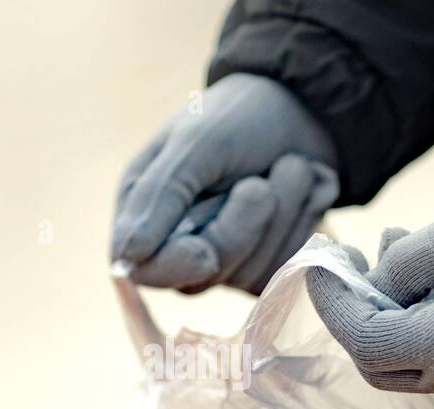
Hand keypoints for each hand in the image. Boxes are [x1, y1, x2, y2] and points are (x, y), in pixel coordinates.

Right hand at [112, 74, 338, 293]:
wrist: (307, 106)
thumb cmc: (241, 115)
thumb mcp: (196, 142)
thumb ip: (161, 196)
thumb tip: (126, 257)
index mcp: (145, 211)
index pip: (146, 270)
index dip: (176, 267)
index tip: (206, 252)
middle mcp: (180, 243)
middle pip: (203, 276)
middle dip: (240, 228)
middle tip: (259, 182)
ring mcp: (227, 260)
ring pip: (250, 274)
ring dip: (282, 215)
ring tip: (290, 166)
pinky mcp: (268, 264)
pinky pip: (285, 269)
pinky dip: (302, 224)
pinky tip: (305, 189)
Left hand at [307, 187, 433, 408]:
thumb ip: (413, 257)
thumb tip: (375, 281)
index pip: (365, 342)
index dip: (333, 305)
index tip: (319, 264)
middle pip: (384, 368)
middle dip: (360, 315)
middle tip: (355, 261)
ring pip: (422, 365)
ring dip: (401, 315)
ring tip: (404, 248)